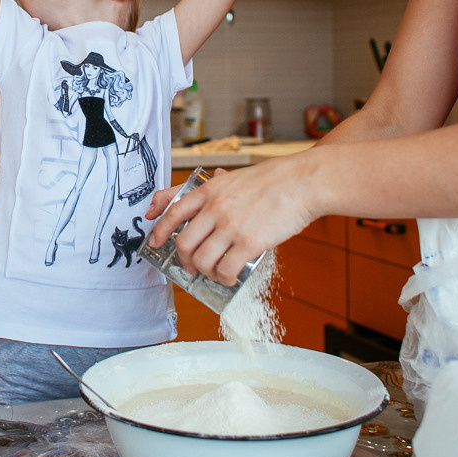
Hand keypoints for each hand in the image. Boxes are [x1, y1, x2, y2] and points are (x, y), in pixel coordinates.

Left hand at [145, 160, 318, 284]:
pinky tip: (229, 277)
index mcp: (209, 191)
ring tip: (213, 273)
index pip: (173, 211)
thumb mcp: (233, 178)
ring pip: (202, 260)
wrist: (302, 182)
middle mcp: (215, 209)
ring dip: (204, 272)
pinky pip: (226, 269)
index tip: (155, 242)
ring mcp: (231, 226)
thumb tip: (193, 199)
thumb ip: (212, 189)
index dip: (161, 230)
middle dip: (183, 261)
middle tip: (190, 266)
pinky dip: (223, 278)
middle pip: (184, 243)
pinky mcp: (249, 243)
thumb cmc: (273, 179)